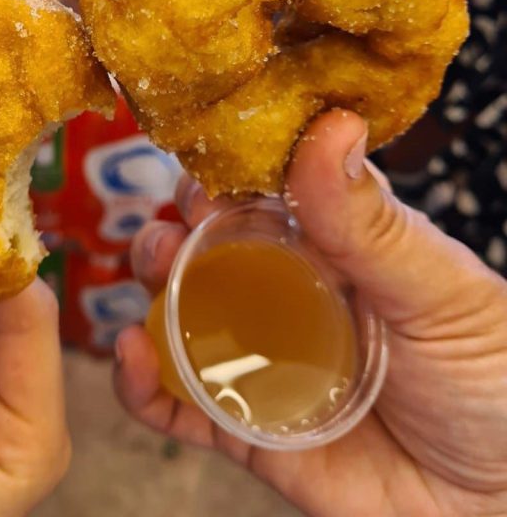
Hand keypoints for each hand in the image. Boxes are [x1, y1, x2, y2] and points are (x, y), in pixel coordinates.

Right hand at [114, 110, 506, 516]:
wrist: (499, 508)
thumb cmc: (495, 384)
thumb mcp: (438, 292)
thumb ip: (372, 222)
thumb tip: (332, 125)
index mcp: (334, 251)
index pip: (266, 195)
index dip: (229, 174)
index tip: (207, 160)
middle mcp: (287, 297)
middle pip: (210, 249)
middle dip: (178, 227)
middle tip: (174, 225)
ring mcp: (260, 360)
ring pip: (181, 313)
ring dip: (150, 284)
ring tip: (152, 268)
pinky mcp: (242, 426)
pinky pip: (175, 402)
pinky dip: (140, 380)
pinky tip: (132, 353)